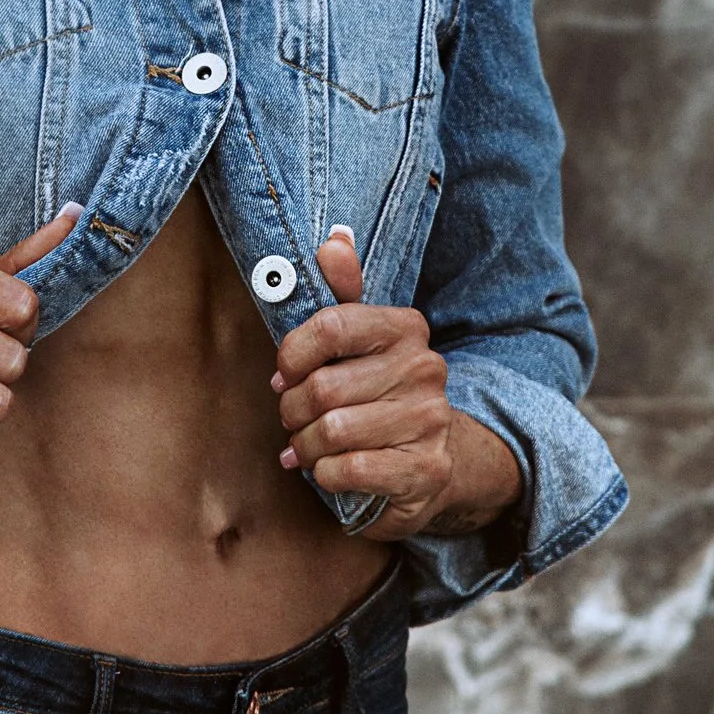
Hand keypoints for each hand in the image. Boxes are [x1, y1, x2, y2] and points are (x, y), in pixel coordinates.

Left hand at [271, 227, 520, 539]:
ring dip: (306, 446)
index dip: (293, 355)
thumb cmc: (376, 393)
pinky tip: (329, 469)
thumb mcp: (359, 341)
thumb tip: (335, 239)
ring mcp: (430, 420)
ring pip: (333, 432)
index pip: (331, 325)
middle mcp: (426, 369)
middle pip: (324, 387)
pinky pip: (350, 470)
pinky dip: (326, 474)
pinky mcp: (426, 469)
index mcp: (406, 328)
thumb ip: (342, 290)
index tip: (284, 375)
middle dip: (293, 410)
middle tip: (293, 418)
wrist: (429, 459)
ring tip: (307, 446)